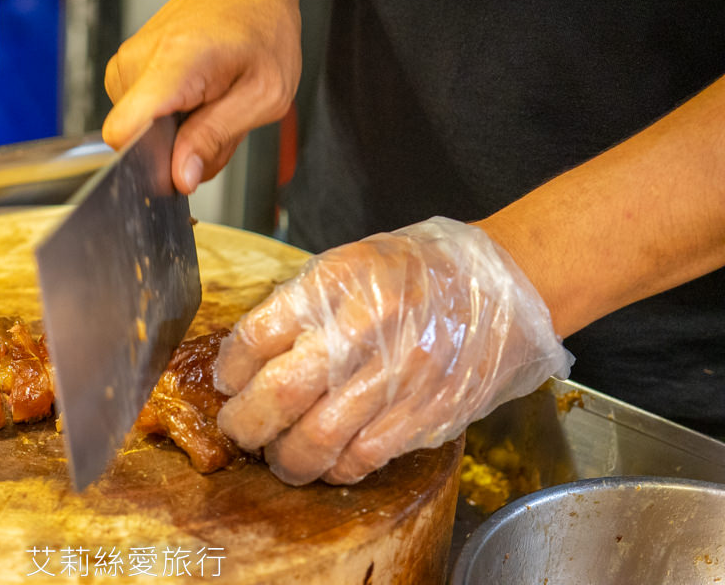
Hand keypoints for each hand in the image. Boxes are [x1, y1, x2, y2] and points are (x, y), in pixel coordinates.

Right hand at [102, 0, 300, 192]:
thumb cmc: (260, 23)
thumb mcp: (264, 93)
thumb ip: (217, 138)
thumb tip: (181, 177)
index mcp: (171, 63)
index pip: (123, 133)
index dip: (152, 163)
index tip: (186, 160)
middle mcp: (136, 63)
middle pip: (141, 144)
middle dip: (184, 149)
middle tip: (223, 113)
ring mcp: (125, 67)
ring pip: (144, 136)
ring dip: (184, 134)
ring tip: (215, 100)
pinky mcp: (126, 73)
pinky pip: (145, 120)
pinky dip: (176, 120)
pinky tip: (200, 96)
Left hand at [213, 217, 572, 484]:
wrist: (500, 285)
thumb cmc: (416, 270)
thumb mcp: (348, 262)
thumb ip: (299, 305)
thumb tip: (249, 356)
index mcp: (335, 282)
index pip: (257, 337)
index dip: (231, 370)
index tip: (228, 381)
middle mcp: (363, 329)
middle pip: (280, 394)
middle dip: (246, 422)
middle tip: (238, 428)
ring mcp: (396, 376)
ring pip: (318, 439)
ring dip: (285, 458)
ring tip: (277, 455)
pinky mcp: (424, 414)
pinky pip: (363, 458)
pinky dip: (334, 468)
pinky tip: (326, 460)